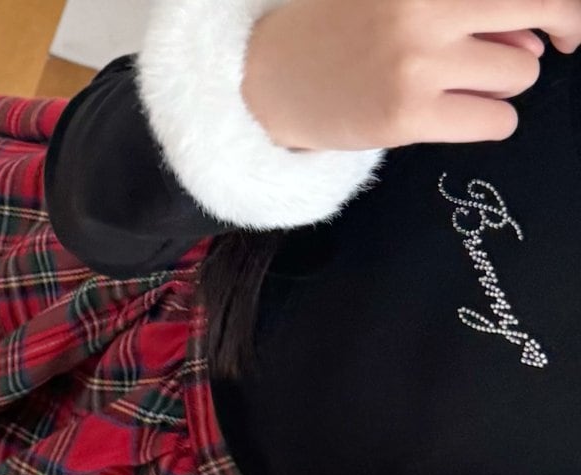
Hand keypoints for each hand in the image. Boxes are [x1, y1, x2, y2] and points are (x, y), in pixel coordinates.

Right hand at [242, 0, 580, 151]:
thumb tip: (540, 40)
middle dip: (547, 38)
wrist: (266, 77)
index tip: (567, 27)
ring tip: (453, 87)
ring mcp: (417, 64)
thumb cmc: (340, 29)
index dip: (564, 9)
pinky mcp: (405, 117)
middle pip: (540, 18)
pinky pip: (494, 121)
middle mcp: (428, 8)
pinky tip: (451, 115)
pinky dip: (486, 121)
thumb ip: (471, 9)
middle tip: (533, 53)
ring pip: (520, 76)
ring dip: (500, 85)